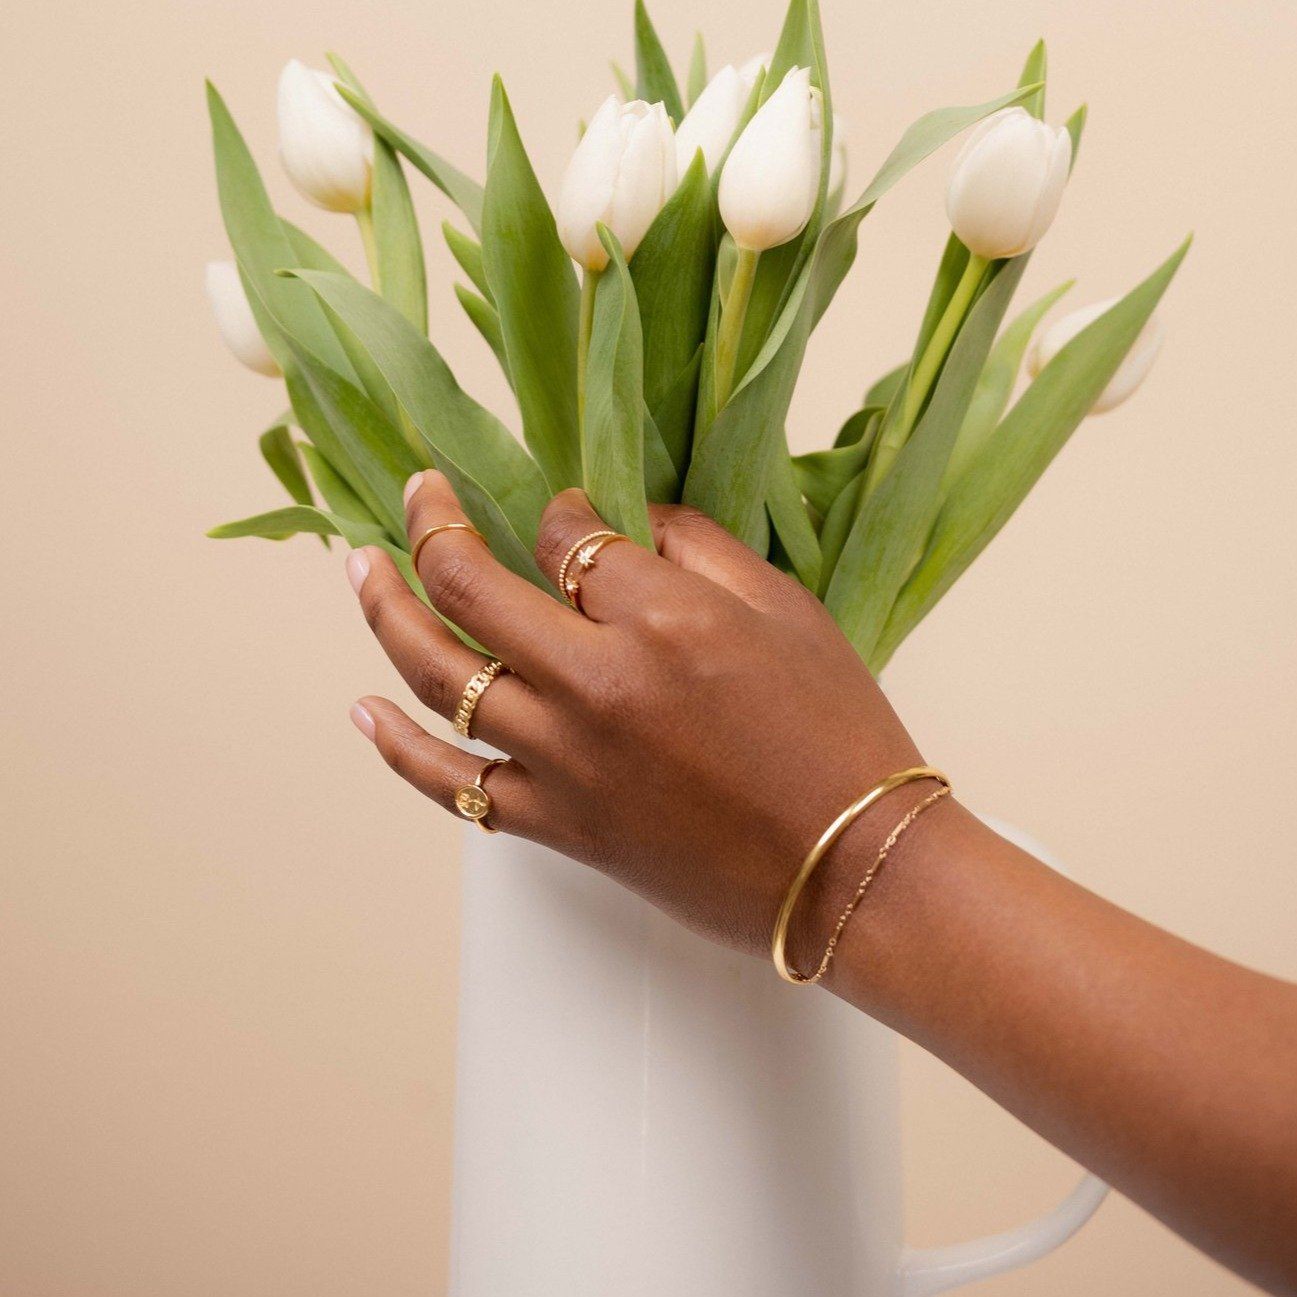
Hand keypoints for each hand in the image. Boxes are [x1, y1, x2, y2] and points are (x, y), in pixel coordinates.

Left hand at [346, 470, 931, 964]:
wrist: (849, 869)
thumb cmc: (835, 735)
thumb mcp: (789, 612)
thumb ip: (701, 549)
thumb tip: (628, 523)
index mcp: (663, 618)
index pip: (567, 536)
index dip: (557, 512)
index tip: (565, 515)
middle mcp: (597, 683)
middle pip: (472, 587)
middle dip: (434, 526)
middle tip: (418, 493)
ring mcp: (567, 760)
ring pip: (442, 676)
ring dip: (388, 613)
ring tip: (360, 569)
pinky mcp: (559, 825)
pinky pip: (453, 786)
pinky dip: (398, 749)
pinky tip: (363, 710)